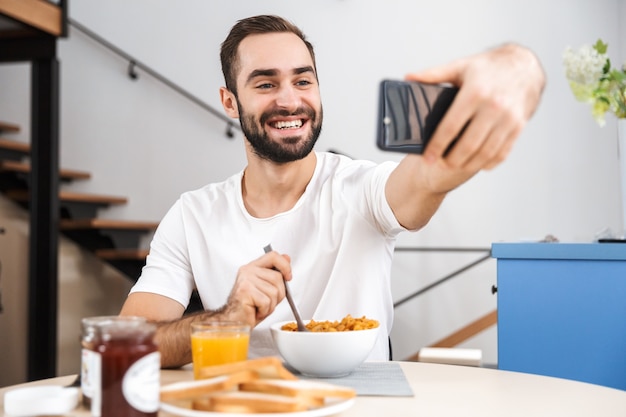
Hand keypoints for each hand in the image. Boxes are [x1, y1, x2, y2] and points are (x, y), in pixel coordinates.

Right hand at [222, 250, 290, 326]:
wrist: (235, 322)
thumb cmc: (249, 308)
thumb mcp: (267, 289)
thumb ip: (276, 273)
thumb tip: (287, 258)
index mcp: (253, 267)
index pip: (273, 256)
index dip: (285, 266)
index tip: (288, 277)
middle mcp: (248, 271)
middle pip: (278, 277)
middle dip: (278, 294)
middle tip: (266, 302)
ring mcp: (246, 280)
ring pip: (274, 291)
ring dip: (270, 305)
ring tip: (259, 307)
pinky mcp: (245, 291)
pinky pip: (266, 301)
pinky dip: (264, 311)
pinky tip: (256, 311)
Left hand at [406, 43, 544, 172]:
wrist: (524, 66)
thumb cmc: (487, 68)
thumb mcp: (460, 66)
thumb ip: (434, 74)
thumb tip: (408, 77)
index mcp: (475, 92)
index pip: (451, 126)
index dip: (437, 145)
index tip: (428, 157)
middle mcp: (494, 106)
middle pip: (468, 144)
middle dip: (451, 159)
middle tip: (440, 164)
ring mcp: (509, 119)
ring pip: (485, 152)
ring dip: (468, 164)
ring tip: (455, 165)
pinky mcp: (519, 127)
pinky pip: (502, 153)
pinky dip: (488, 163)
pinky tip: (476, 163)